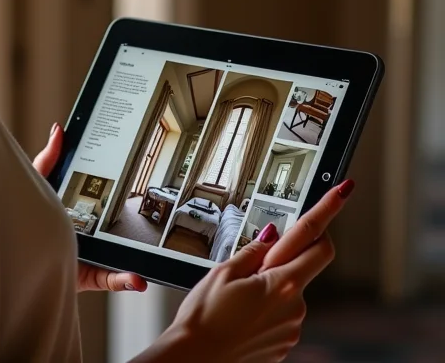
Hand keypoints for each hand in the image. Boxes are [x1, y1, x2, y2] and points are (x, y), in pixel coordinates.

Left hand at [33, 123, 147, 293]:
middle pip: (118, 225)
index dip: (121, 187)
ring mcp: (93, 255)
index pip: (105, 197)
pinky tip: (137, 279)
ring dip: (139, 258)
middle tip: (159, 213)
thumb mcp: (39, 186)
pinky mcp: (89, 275)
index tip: (142, 173)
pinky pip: (110, 279)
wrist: (14, 259)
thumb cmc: (24, 222)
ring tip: (154, 254)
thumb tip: (59, 129)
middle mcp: (91, 233)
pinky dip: (125, 280)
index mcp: (80, 210)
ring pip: (121, 256)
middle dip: (138, 223)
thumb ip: (47, 160)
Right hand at [133, 180, 352, 362]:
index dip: (329, 210)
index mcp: (280, 282)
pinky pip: (283, 313)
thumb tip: (273, 237)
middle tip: (269, 250)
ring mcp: (292, 326)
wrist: (195, 360)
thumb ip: (253, 251)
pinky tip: (240, 313)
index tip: (344, 191)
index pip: (313, 238)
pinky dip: (267, 306)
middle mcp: (294, 305)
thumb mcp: (222, 272)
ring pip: (291, 289)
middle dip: (297, 250)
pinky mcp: (284, 342)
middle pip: (309, 263)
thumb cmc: (203, 319)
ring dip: (274, 283)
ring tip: (237, 295)